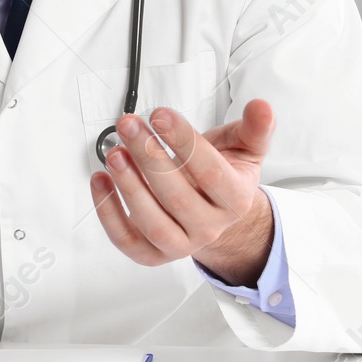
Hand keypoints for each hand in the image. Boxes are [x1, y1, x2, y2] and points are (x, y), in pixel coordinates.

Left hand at [89, 98, 276, 285]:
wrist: (217, 216)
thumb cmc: (224, 176)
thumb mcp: (244, 149)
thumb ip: (254, 128)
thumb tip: (262, 107)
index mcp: (235, 199)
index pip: (209, 171)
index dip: (182, 141)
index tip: (159, 116)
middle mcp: (209, 227)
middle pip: (176, 195)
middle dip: (148, 155)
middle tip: (129, 125)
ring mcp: (180, 244)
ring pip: (151, 221)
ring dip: (128, 186)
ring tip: (114, 153)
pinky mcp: (152, 254)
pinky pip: (127, 241)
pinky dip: (108, 212)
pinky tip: (100, 181)